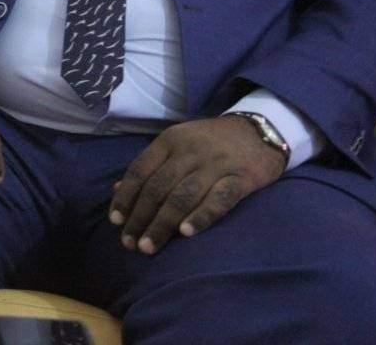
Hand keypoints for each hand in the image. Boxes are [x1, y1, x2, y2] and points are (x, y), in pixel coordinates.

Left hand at [109, 115, 285, 254]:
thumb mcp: (177, 144)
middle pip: (158, 188)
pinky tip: (186, 234)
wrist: (260, 128)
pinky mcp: (242, 178)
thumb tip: (116, 190)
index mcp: (169, 141)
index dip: (126, 197)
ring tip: (149, 246)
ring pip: (182, 196)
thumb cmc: (210, 143)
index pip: (140, 171)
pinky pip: (219, 200)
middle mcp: (188, 151)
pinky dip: (200, 216)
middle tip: (130, 243)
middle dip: (141, 218)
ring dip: (162, 224)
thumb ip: (150, 166)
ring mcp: (216, 164)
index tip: (116, 222)